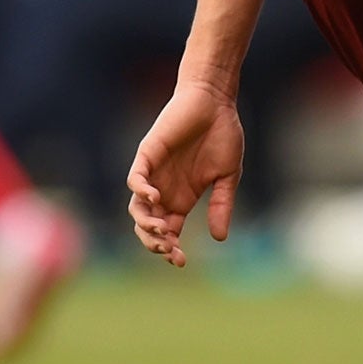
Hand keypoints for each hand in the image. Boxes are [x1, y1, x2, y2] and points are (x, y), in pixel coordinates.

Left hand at [125, 80, 245, 267]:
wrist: (215, 103)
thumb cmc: (223, 135)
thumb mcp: (228, 177)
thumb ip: (222, 205)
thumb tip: (220, 238)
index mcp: (183, 198)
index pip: (169, 231)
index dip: (171, 249)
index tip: (181, 260)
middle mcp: (165, 189)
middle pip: (149, 224)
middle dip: (154, 242)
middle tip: (168, 249)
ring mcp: (154, 173)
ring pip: (137, 206)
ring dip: (146, 222)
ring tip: (162, 229)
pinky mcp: (148, 155)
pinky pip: (135, 178)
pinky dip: (141, 192)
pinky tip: (155, 199)